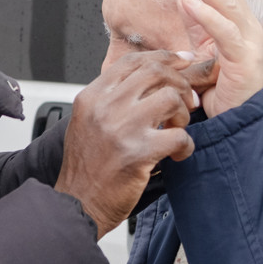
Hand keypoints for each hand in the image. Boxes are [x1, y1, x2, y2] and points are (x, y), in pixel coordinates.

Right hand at [56, 52, 204, 235]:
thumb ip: (111, 99)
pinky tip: (177, 154)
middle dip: (180, 83)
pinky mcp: (139, 153)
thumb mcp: (87, 122)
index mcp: (92, 97)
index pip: (132, 61)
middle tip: (187, 101)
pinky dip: (186, 145)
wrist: (75, 205)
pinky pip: (179, 136)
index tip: (181, 62)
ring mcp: (122, 128)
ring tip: (176, 130)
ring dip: (183, 114)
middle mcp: (105, 106)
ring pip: (171, 98)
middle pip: (155, 72)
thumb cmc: (85, 168)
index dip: (163, 58)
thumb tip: (148, 81)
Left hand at [160, 0, 262, 116]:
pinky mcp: (245, 60)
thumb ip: (196, 24)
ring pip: (226, 0)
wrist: (238, 126)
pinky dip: (205, 13)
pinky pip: (226, 31)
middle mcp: (247, 27)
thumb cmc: (222, 92)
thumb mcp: (203, 51)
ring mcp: (249, 42)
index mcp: (236, 23)